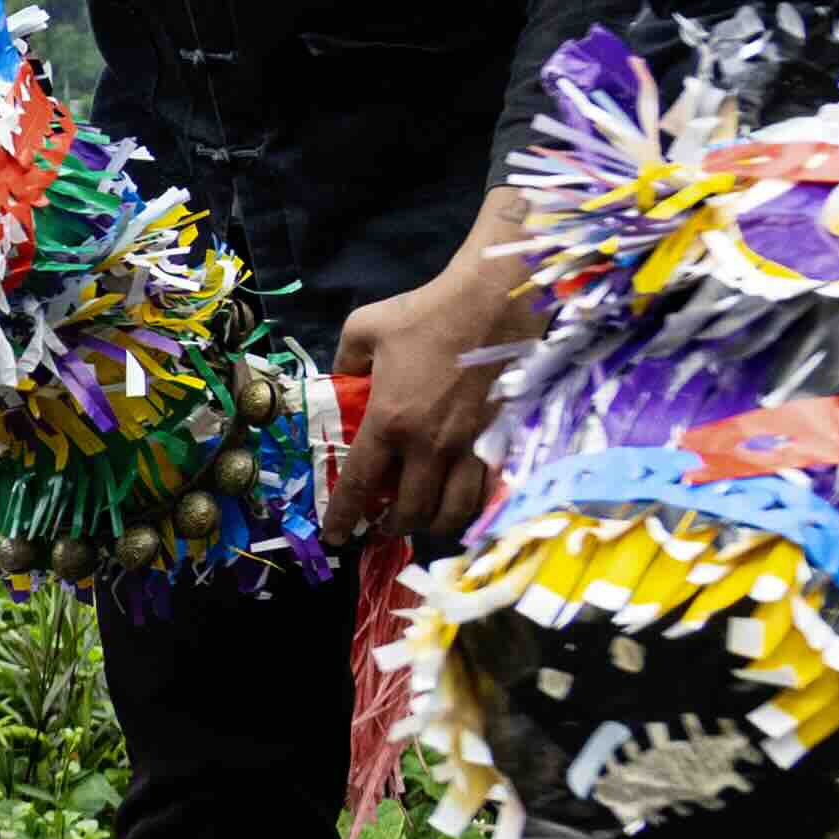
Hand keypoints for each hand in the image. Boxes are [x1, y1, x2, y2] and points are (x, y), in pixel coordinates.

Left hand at [324, 219, 552, 552]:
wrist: (492, 302)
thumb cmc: (427, 312)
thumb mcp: (363, 328)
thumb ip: (345, 362)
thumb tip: (341, 382)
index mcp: (390, 422)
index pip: (360, 485)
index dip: (344, 516)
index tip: (336, 536)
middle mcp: (429, 446)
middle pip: (408, 510)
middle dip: (390, 526)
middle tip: (380, 524)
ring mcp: (469, 448)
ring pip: (451, 511)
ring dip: (431, 522)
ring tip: (420, 516)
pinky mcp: (501, 442)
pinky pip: (486, 493)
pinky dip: (471, 507)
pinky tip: (461, 501)